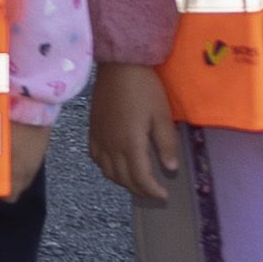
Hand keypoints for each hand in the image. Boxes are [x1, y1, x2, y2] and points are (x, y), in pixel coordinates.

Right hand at [85, 63, 182, 202]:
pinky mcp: (92, 131)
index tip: (164, 195)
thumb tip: (170, 168)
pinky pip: (96, 158)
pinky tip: (115, 165)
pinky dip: (107, 168)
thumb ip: (166, 143)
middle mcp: (111, 146)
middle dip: (139, 190)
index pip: (140, 178)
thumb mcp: (162, 115)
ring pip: (108, 172)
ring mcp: (99, 139)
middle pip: (123, 179)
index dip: (152, 190)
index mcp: (130, 144)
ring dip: (123, 182)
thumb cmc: (144, 89)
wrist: (119, 66)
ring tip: (137, 182)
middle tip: (153, 192)